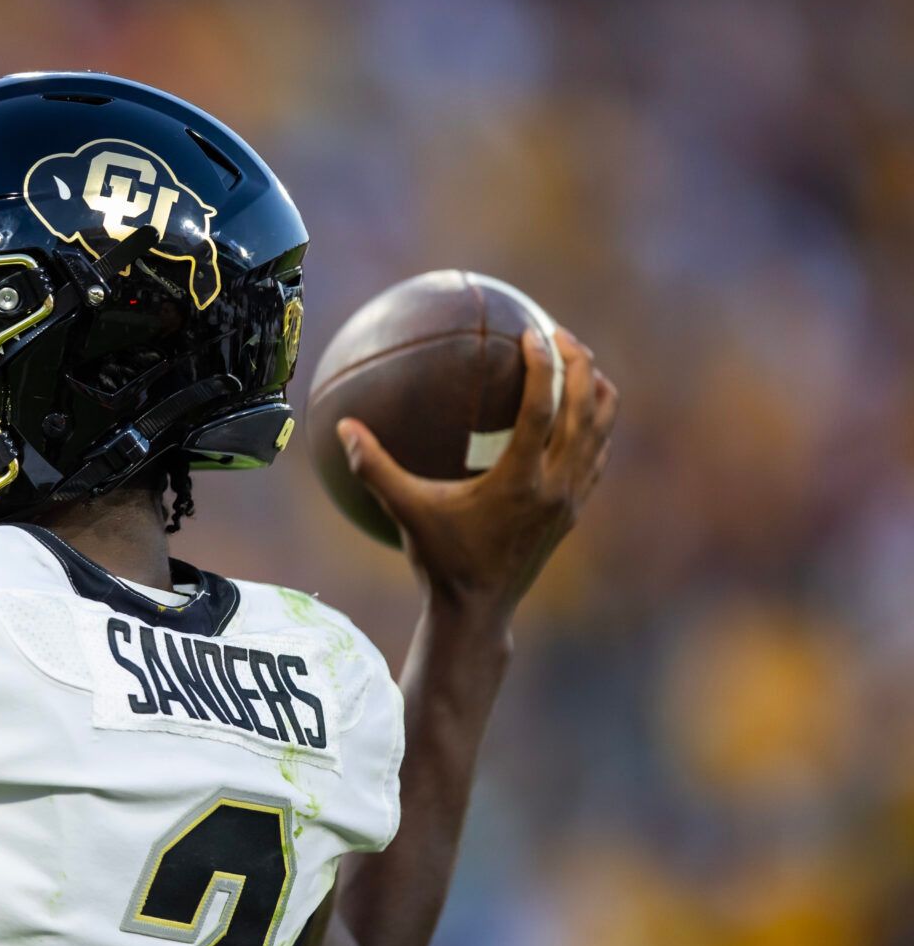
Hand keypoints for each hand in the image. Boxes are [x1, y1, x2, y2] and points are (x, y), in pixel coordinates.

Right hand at [337, 326, 617, 621]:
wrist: (479, 612)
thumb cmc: (440, 560)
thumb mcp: (405, 511)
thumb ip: (374, 468)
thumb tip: (343, 427)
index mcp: (519, 480)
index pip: (543, 410)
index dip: (544, 367)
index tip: (533, 332)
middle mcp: (555, 486)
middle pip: (586, 411)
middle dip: (580, 365)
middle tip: (560, 333)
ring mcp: (571, 499)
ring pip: (602, 432)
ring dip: (597, 393)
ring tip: (582, 364)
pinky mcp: (574, 511)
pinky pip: (597, 456)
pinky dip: (594, 426)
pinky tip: (578, 414)